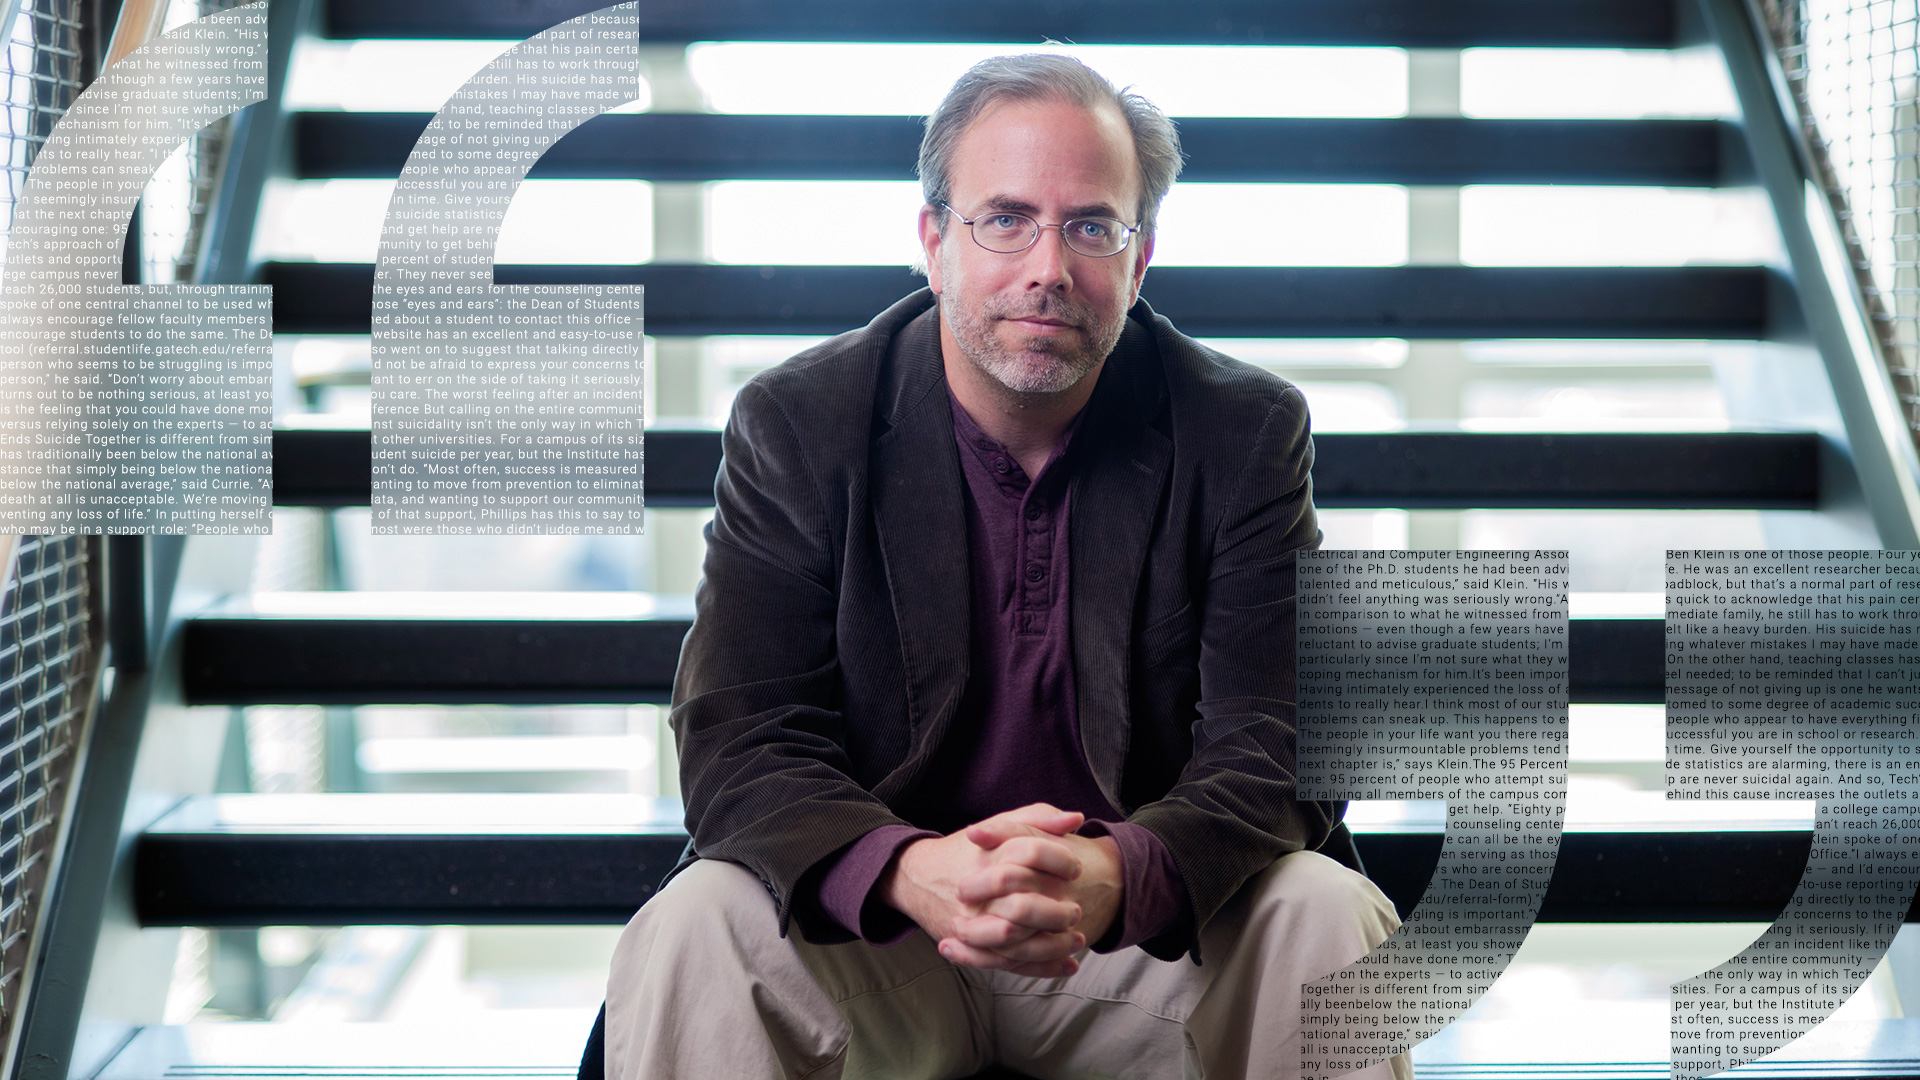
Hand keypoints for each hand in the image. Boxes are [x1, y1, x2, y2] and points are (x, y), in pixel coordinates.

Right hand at [881, 803, 1089, 977]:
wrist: (917, 877)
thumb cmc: (967, 850)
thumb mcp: (999, 825)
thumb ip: (1037, 817)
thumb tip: (1077, 820)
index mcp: (988, 854)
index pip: (1031, 853)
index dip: (1061, 861)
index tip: (1077, 869)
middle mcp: (977, 889)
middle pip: (1022, 906)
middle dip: (1057, 912)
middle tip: (1076, 911)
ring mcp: (971, 920)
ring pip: (1015, 941)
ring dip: (1053, 945)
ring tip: (1078, 939)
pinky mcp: (968, 945)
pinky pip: (1008, 963)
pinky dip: (1041, 967)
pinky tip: (1067, 964)